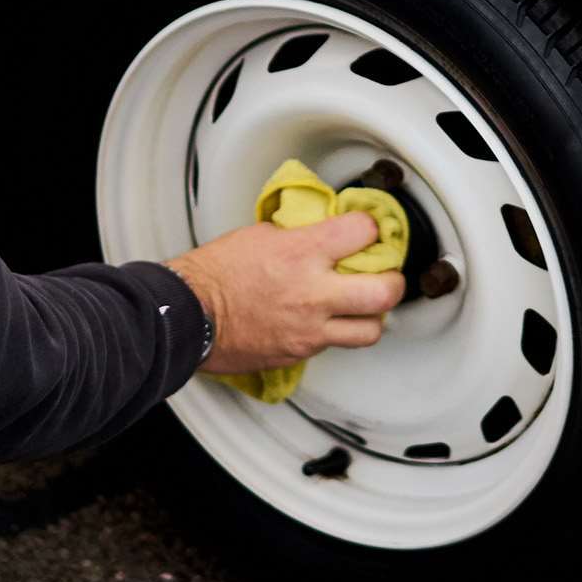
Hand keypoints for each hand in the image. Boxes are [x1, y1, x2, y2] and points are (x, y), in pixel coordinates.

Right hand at [165, 214, 406, 374]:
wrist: (187, 315)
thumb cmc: (214, 274)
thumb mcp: (261, 235)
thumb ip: (300, 234)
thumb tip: (324, 230)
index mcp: (303, 253)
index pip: (365, 232)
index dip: (371, 229)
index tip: (369, 231)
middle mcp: (313, 293)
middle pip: (385, 292)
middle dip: (394, 282)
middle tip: (387, 277)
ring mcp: (309, 328)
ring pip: (370, 331)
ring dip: (371, 317)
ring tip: (362, 307)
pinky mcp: (300, 353)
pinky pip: (334, 346)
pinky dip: (336, 333)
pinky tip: (325, 321)